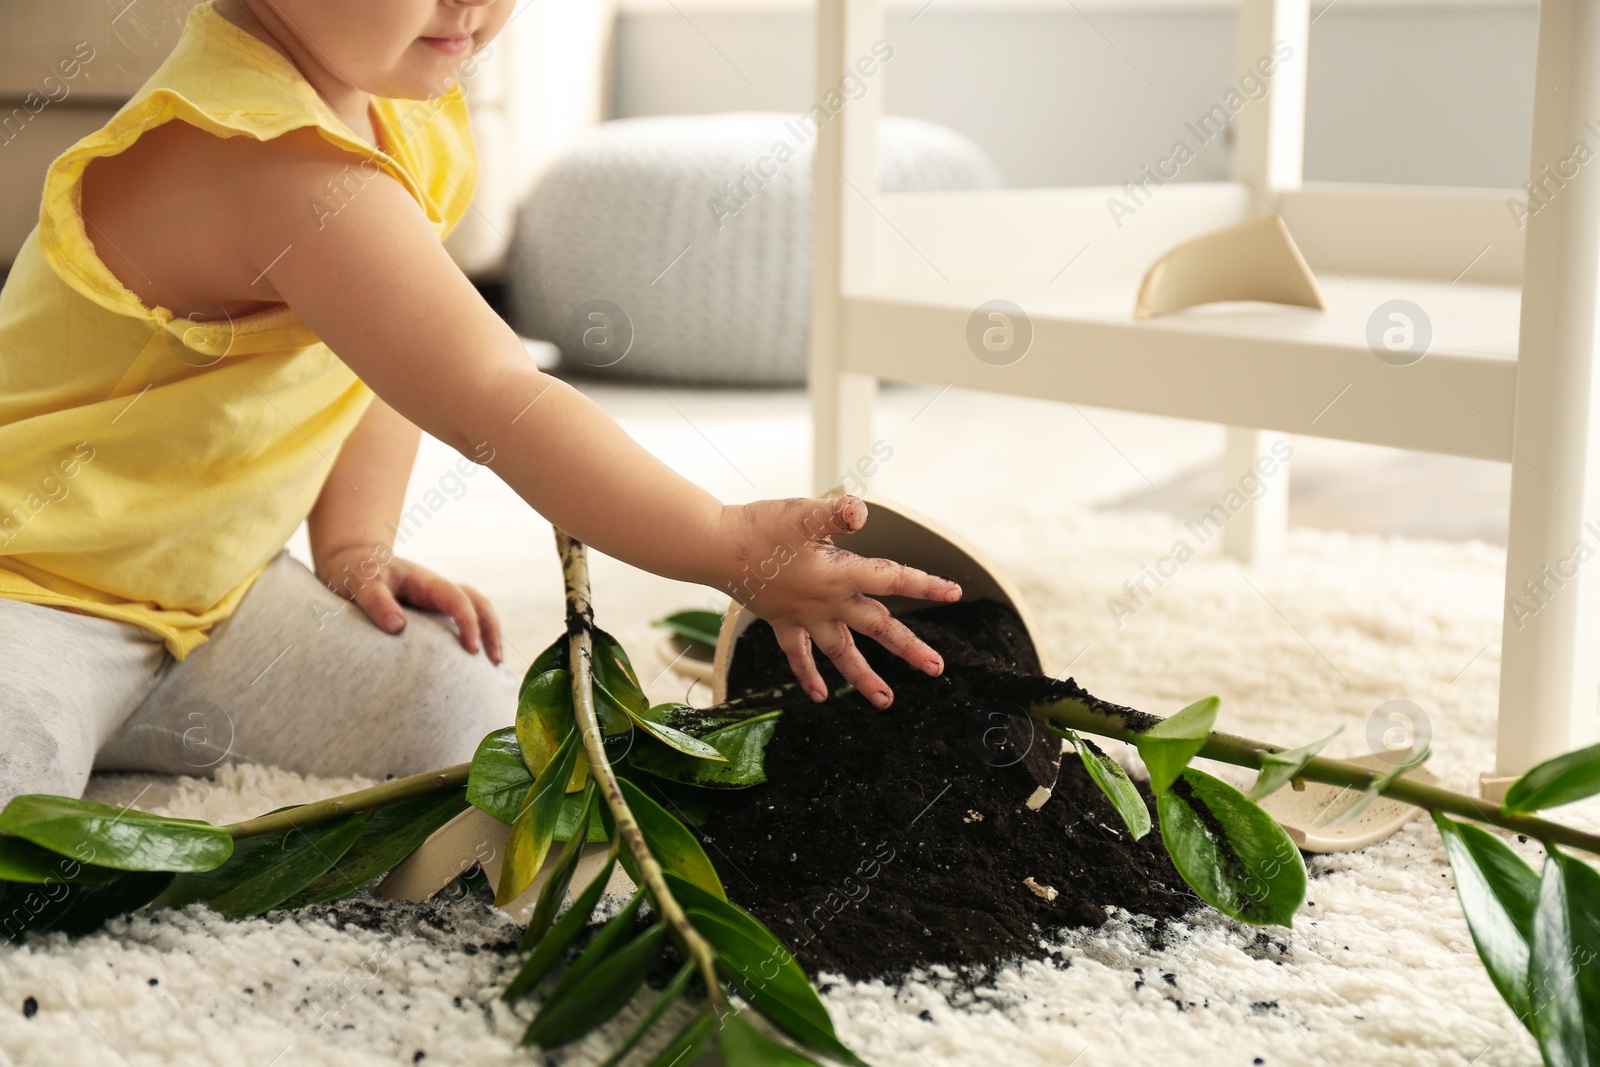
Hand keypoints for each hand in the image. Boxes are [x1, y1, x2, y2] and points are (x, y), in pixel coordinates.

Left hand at [315, 545, 503, 664]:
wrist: (350, 563)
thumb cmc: (355, 571)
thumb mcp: (360, 582)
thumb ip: (377, 602)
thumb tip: (399, 628)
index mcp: (426, 581)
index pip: (458, 600)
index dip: (469, 623)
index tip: (471, 650)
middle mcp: (438, 590)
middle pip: (478, 603)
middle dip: (491, 629)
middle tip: (496, 661)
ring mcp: (436, 601)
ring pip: (474, 610)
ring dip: (488, 633)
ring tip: (494, 665)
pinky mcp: (429, 613)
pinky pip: (458, 622)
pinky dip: (473, 638)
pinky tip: (470, 664)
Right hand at [716, 496, 961, 708]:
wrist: (714, 548)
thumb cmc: (759, 527)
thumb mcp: (800, 514)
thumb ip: (833, 515)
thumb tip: (860, 511)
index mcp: (839, 574)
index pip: (891, 579)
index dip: (924, 584)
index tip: (955, 593)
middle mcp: (827, 601)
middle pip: (877, 628)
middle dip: (908, 648)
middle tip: (937, 669)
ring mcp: (804, 616)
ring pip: (841, 652)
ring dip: (864, 677)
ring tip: (886, 701)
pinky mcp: (783, 620)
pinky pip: (799, 654)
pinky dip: (809, 675)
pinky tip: (821, 695)